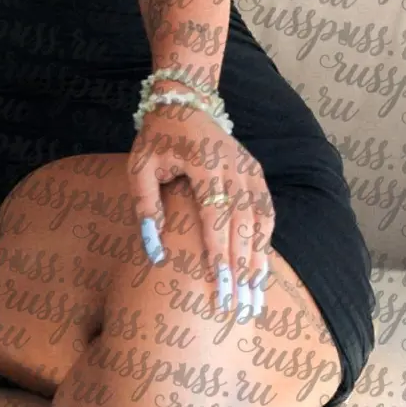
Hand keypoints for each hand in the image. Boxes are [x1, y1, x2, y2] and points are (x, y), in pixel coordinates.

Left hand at [128, 102, 273, 321]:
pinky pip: (266, 209)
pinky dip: (266, 239)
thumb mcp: (139, 166)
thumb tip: (155, 253)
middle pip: (243, 225)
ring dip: (259, 260)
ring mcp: (248, 167)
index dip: (219, 255)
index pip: (215, 217)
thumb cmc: (157, 137)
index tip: (221, 288)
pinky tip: (262, 266)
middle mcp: (233, 166)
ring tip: (256, 296)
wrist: (184, 100)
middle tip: (242, 307)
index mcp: (204, 163)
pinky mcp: (255, 170)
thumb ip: (145, 207)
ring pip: (260, 220)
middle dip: (243, 269)